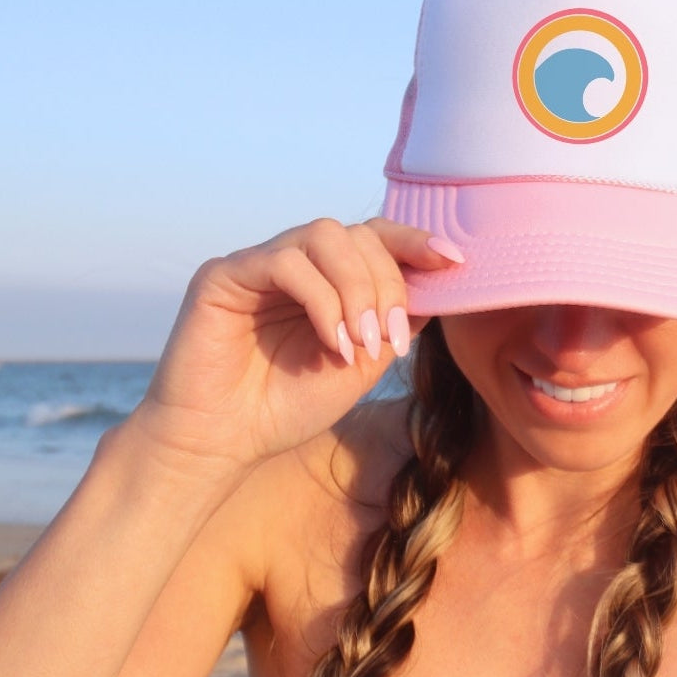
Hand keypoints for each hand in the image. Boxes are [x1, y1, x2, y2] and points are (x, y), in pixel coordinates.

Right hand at [126, 217, 457, 483]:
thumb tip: (438, 283)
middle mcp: (294, 262)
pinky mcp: (224, 274)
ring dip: (356, 288)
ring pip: (324, 236)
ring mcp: (259, 263)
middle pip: (357, 234)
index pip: (375, 237)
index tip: (453, 261)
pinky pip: (285, 262)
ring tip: (360, 343)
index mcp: (327, 279)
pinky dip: (321, 300)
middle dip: (387, 283)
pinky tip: (332, 342)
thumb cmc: (286, 406)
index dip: (414, 242)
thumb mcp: (362, 363)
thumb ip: (394, 321)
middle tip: (388, 338)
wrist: (224, 443)